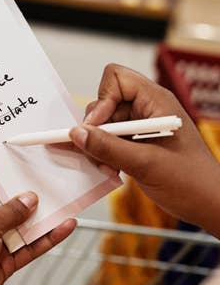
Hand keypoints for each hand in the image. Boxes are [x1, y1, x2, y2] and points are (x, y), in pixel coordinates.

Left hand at [0, 171, 75, 284]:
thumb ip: (8, 210)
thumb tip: (29, 199)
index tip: (5, 152)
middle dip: (20, 190)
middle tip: (42, 172)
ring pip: (17, 224)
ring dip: (38, 215)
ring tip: (61, 198)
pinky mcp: (1, 261)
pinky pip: (26, 246)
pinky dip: (44, 239)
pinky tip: (64, 227)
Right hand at [68, 64, 219, 235]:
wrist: (208, 205)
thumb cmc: (193, 182)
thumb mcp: (146, 164)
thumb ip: (108, 148)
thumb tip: (77, 134)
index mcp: (157, 102)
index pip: (117, 79)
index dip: (102, 100)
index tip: (95, 127)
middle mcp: (147, 109)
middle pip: (104, 103)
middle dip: (96, 129)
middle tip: (98, 153)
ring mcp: (140, 127)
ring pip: (102, 125)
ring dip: (98, 147)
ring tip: (109, 167)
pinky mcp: (135, 144)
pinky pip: (107, 141)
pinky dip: (103, 155)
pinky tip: (111, 170)